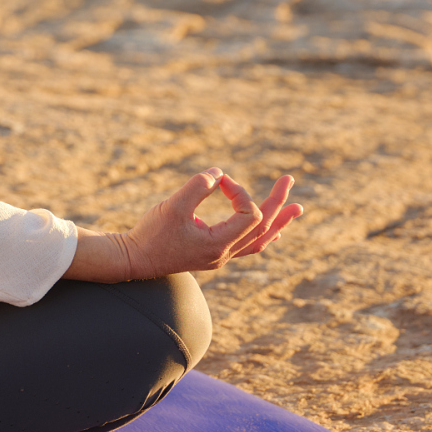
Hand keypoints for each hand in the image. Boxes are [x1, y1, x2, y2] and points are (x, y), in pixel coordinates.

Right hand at [66, 168, 302, 281]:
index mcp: (219, 244)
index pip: (248, 214)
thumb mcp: (172, 206)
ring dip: (278, 221)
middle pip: (263, 227)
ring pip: (260, 240)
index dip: (239, 191)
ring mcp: (221, 256)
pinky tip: (274, 231)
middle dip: (277, 202)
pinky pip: (248, 247)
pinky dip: (263, 235)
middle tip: (289, 179)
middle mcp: (225, 253)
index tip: (218, 181)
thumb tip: (219, 172)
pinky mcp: (213, 254)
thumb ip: (197, 186)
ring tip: (296, 208)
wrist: (135, 258)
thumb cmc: (151, 233)